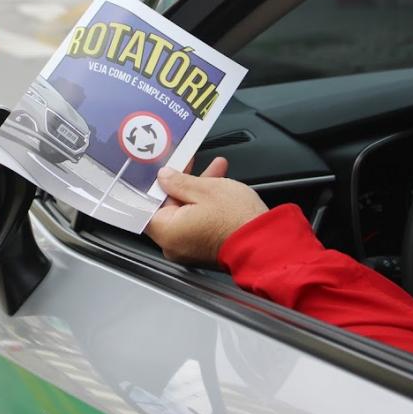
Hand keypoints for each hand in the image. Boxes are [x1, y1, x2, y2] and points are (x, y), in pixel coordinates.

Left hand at [145, 158, 268, 265]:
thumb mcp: (205, 189)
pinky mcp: (205, 249)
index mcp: (167, 231)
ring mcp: (189, 249)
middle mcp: (173, 245)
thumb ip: (179, 181)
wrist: (266, 242)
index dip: (153, 185)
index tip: (160, 170)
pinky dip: (205, 205)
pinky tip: (220, 184)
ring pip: (186, 212)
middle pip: (167, 208)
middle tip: (189, 164)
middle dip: (181, 183)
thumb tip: (164, 177)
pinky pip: (197, 222)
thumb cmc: (237, 220)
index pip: (146, 206)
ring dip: (198, 190)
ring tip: (214, 169)